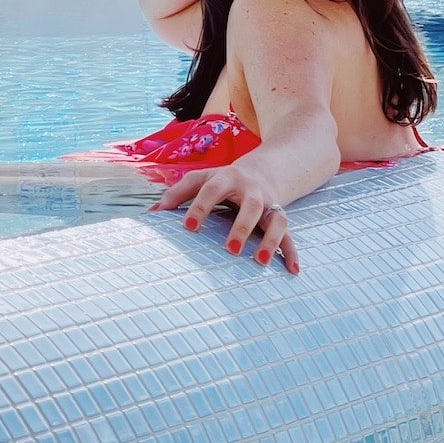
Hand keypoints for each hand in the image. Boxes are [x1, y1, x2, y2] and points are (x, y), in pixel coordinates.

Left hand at [155, 165, 300, 274]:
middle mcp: (251, 190)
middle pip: (251, 205)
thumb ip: (177, 194)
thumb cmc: (221, 181)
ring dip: (271, 240)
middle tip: (230, 248)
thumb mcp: (200, 180)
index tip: (188, 228)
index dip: (200, 207)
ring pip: (276, 220)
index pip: (212, 190)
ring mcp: (269, 204)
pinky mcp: (280, 218)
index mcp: (227, 178)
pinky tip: (292, 270)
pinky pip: (289, 235)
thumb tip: (151, 214)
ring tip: (261, 261)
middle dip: (242, 226)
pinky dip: (291, 252)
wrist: (262, 171)